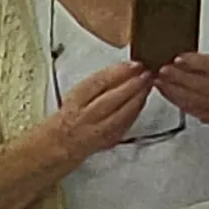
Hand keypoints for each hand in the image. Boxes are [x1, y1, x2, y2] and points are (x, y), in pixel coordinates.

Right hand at [30, 59, 155, 171]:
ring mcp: (96, 130)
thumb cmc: (69, 116)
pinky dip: (135, 112)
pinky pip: (124, 125)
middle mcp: (84, 116)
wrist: (59, 143)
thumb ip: (98, 85)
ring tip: (149, 85)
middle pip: (111, 98)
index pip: (98, 82)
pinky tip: (142, 102)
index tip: (134, 64)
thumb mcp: (76, 95)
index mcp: (75, 100)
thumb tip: (124, 69)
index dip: (119, 72)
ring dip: (138, 98)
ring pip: (120, 113)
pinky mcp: (107, 140)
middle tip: (147, 73)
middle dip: (133, 84)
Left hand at [150, 50, 208, 130]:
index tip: (179, 58)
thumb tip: (182, 58)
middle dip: (180, 77)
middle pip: (204, 84)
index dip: (196, 62)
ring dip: (173, 90)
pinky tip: (165, 92)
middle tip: (163, 70)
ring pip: (195, 99)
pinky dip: (176, 100)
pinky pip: (191, 109)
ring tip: (159, 80)